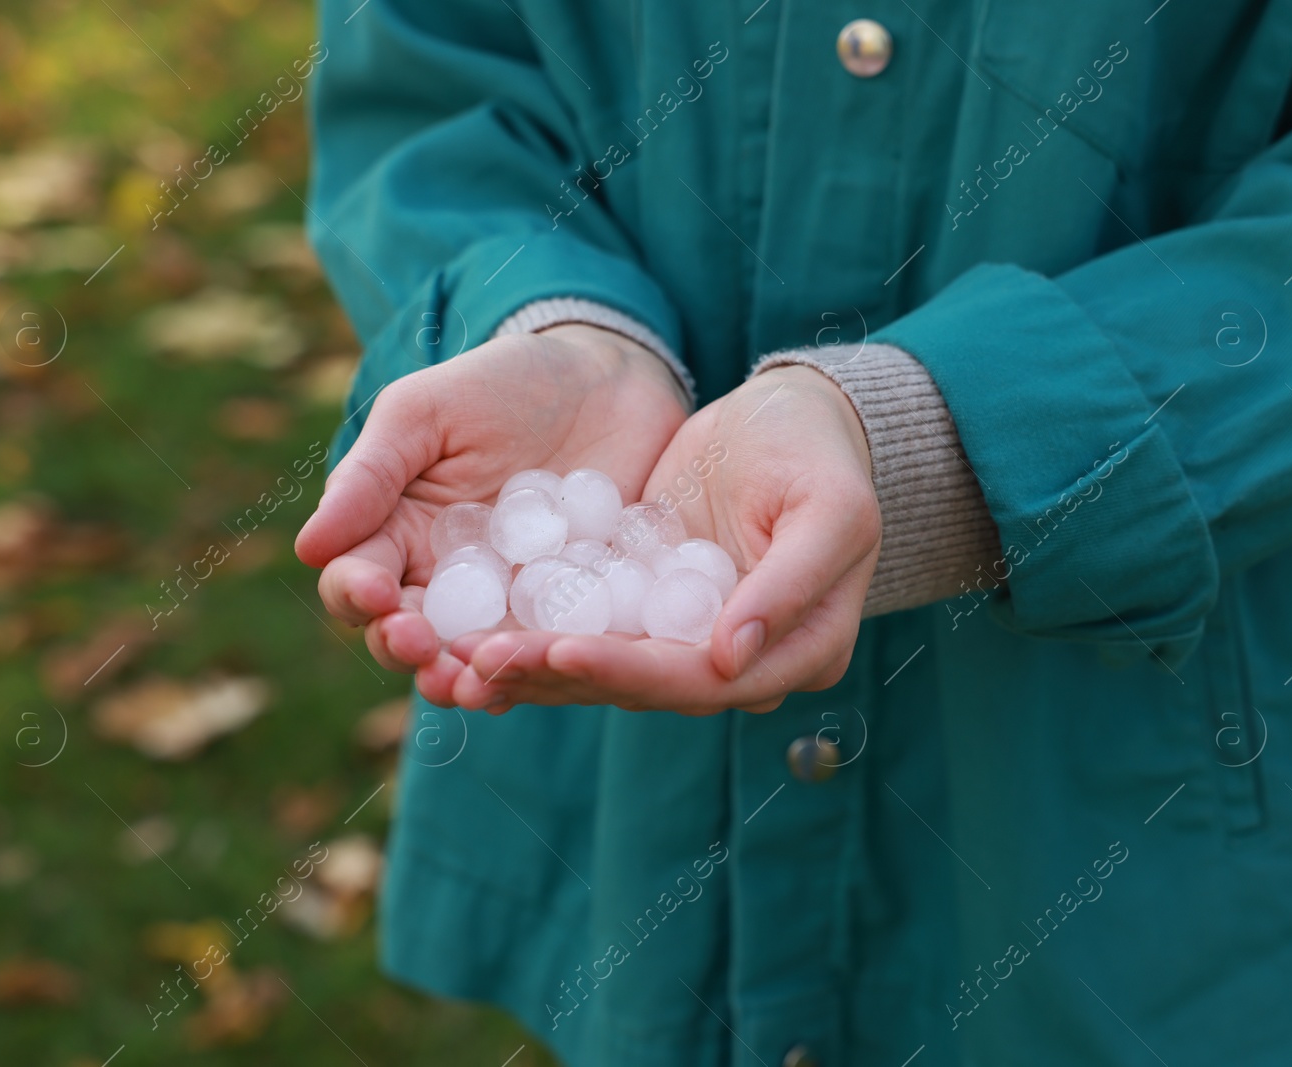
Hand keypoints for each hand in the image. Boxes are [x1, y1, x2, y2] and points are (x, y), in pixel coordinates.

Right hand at [294, 325, 687, 694]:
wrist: (607, 377)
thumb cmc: (503, 384)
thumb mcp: (426, 412)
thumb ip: (371, 475)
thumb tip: (309, 548)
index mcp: (397, 532)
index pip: (359, 578)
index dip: (358, 593)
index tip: (375, 591)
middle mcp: (446, 581)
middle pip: (408, 633)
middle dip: (405, 647)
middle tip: (418, 646)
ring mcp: (509, 601)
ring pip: (473, 656)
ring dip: (463, 677)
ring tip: (466, 685)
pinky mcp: (572, 610)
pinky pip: (549, 649)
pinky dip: (539, 667)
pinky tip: (540, 673)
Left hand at [447, 365, 881, 714]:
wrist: (793, 418)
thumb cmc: (823, 455)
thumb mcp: (830, 509)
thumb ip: (789, 583)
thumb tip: (732, 657)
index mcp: (799, 653)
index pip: (704, 681)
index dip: (631, 673)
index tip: (561, 651)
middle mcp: (738, 663)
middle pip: (641, 685)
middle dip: (559, 675)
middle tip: (481, 661)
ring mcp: (686, 640)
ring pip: (602, 668)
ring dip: (532, 666)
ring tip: (460, 655)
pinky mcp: (644, 609)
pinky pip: (586, 627)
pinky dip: (532, 631)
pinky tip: (473, 630)